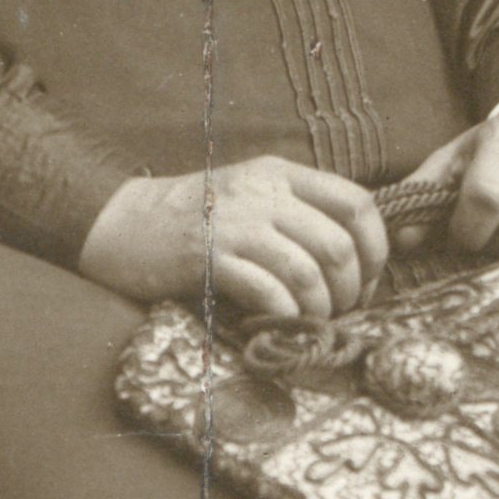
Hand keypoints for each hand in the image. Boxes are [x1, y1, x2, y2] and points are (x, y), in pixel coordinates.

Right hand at [77, 155, 390, 329]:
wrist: (122, 224)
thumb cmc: (194, 219)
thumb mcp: (251, 196)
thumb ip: (298, 212)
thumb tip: (356, 257)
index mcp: (281, 174)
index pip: (357, 202)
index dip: (376, 248)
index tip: (368, 280)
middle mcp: (263, 193)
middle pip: (338, 245)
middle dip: (351, 290)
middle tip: (340, 311)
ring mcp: (235, 224)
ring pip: (308, 272)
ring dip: (320, 309)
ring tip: (311, 322)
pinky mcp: (209, 257)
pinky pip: (268, 291)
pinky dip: (285, 315)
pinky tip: (279, 323)